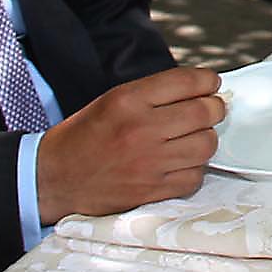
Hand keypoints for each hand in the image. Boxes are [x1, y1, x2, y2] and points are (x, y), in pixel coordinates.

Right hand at [35, 66, 221, 218]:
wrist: (56, 178)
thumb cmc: (85, 136)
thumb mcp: (112, 100)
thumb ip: (154, 94)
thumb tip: (199, 90)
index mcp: (128, 100)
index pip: (187, 82)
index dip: (208, 81)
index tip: (211, 85)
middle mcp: (141, 129)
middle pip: (204, 112)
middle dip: (214, 108)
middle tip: (210, 110)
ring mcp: (149, 162)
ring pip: (206, 145)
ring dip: (205, 139)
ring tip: (192, 137)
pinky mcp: (153, 190)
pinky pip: (195, 176)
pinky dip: (194, 169)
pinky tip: (180, 163)